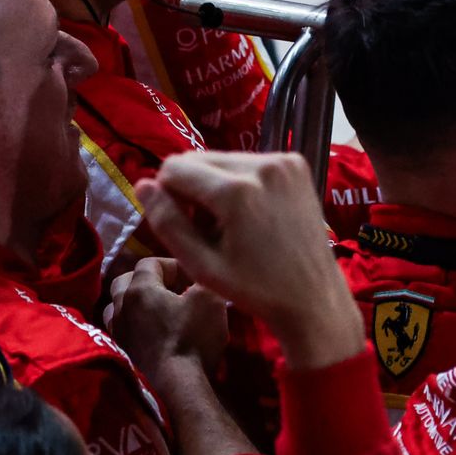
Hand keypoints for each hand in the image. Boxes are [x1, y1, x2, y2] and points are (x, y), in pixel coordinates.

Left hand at [104, 257, 228, 383]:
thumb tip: (200, 279)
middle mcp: (120, 306)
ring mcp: (115, 332)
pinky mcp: (118, 354)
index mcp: (140, 289)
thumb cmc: (191, 339)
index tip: (192, 279)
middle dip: (148, 280)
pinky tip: (150, 334)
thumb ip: (205, 280)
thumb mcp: (210, 300)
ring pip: (118, 306)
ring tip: (157, 312)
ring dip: (135, 304)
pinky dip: (133, 325)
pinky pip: (121, 329)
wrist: (174, 389)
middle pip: (126, 281)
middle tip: (171, 290)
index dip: (173, 265)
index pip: (150, 262)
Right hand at [137, 152, 362, 369]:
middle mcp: (262, 164)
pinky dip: (241, 181)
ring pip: (224, 159)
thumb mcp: (201, 265)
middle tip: (207, 229)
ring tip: (231, 224)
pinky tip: (252, 214)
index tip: (184, 225)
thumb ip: (167, 222)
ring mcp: (284, 160)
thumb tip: (142, 185)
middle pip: (199, 158)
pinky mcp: (297, 163)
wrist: (313, 295)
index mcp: (236, 190)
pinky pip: (250, 162)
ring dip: (216, 184)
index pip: (174, 167)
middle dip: (192, 188)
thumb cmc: (254, 288)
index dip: (168, 195)